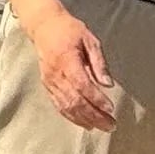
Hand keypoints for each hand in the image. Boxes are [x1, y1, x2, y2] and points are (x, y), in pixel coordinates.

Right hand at [25, 4, 116, 131]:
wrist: (43, 26)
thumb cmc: (69, 31)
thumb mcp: (90, 40)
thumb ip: (99, 62)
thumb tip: (108, 83)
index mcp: (67, 59)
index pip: (82, 84)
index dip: (96, 98)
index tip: (111, 108)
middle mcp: (56, 73)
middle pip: (74, 100)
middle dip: (93, 115)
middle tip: (111, 125)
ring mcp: (49, 80)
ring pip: (66, 105)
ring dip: (84, 119)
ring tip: (101, 127)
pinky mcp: (47, 85)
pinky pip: (58, 104)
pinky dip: (71, 116)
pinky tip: (84, 123)